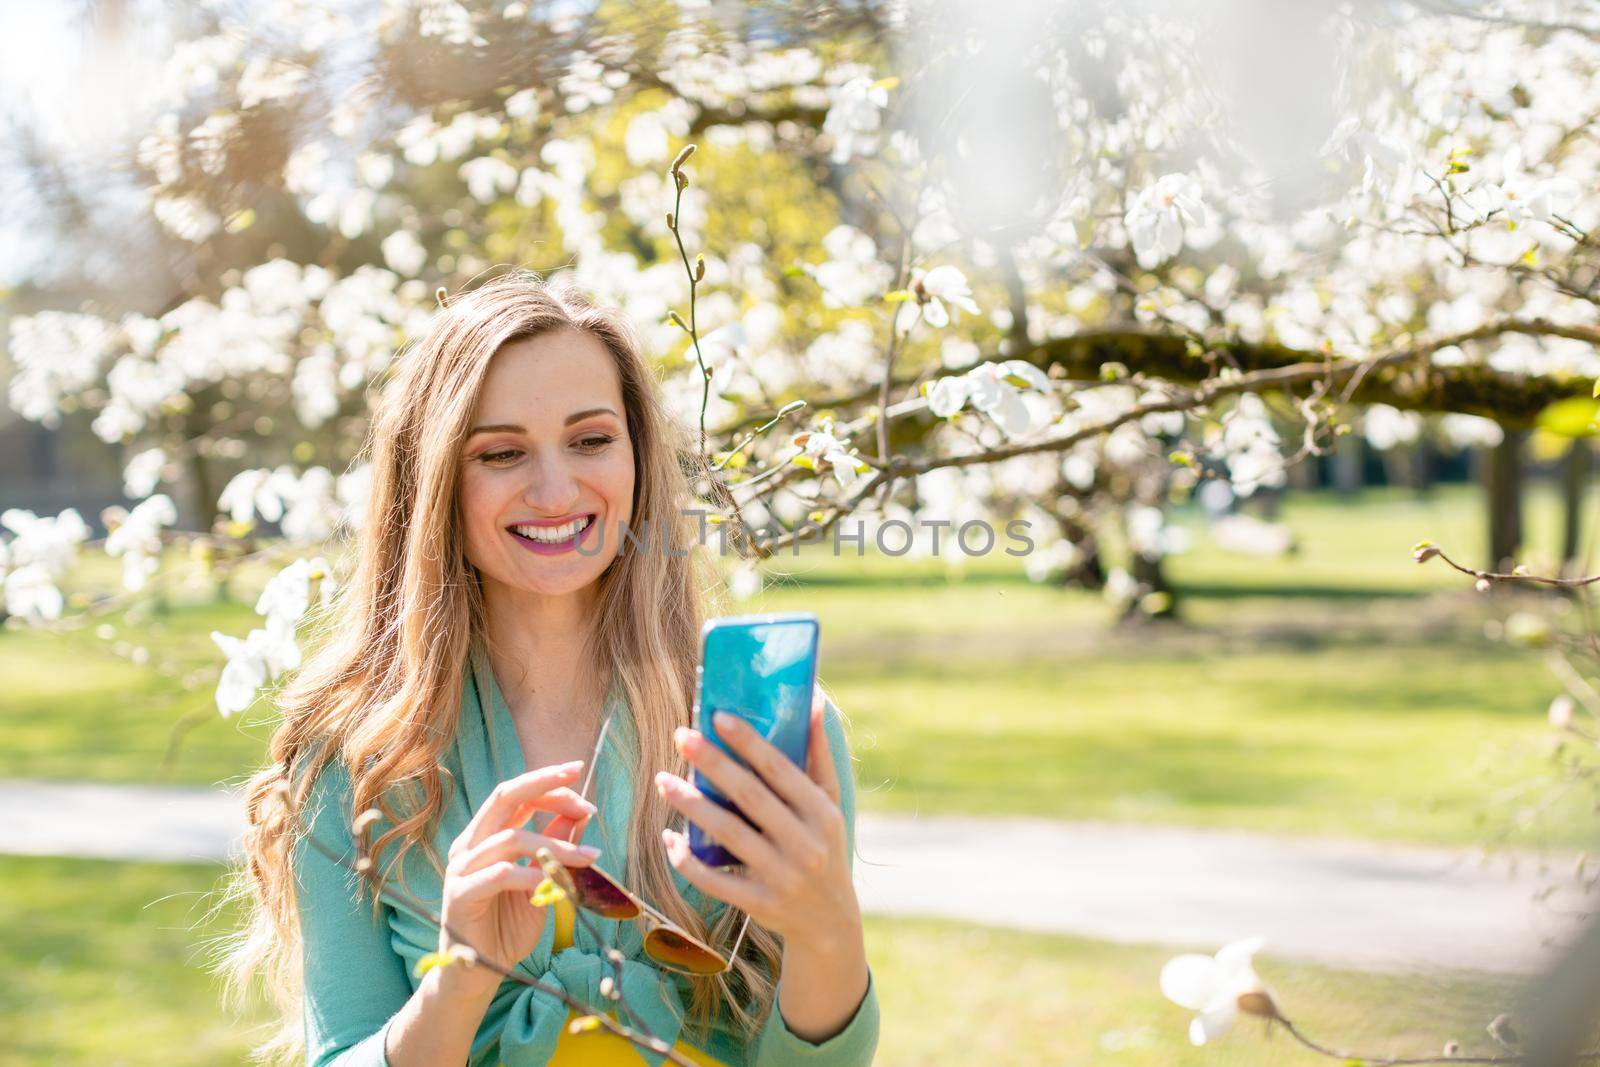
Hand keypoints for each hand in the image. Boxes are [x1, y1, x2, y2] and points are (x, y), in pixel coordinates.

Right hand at [438, 760, 600, 995]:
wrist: (479, 972)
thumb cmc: (508, 924)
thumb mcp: (540, 880)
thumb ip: (553, 847)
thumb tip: (580, 813)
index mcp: (487, 835)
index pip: (516, 795)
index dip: (548, 783)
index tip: (580, 776)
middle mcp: (471, 844)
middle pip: (504, 796)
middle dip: (544, 783)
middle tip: (577, 774)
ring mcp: (462, 868)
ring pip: (511, 837)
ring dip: (555, 844)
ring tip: (588, 857)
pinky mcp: (460, 895)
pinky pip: (497, 875)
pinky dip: (528, 873)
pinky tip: (549, 881)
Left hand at [654, 690, 863, 954]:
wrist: (830, 922)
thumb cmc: (825, 847)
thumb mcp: (830, 804)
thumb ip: (819, 755)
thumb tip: (813, 702)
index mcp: (822, 813)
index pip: (780, 770)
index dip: (748, 742)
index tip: (718, 716)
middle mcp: (805, 844)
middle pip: (750, 797)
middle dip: (713, 764)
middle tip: (681, 737)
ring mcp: (781, 877)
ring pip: (728, 834)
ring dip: (692, 805)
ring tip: (664, 781)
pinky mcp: (759, 903)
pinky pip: (715, 880)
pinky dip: (688, 860)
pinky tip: (669, 838)